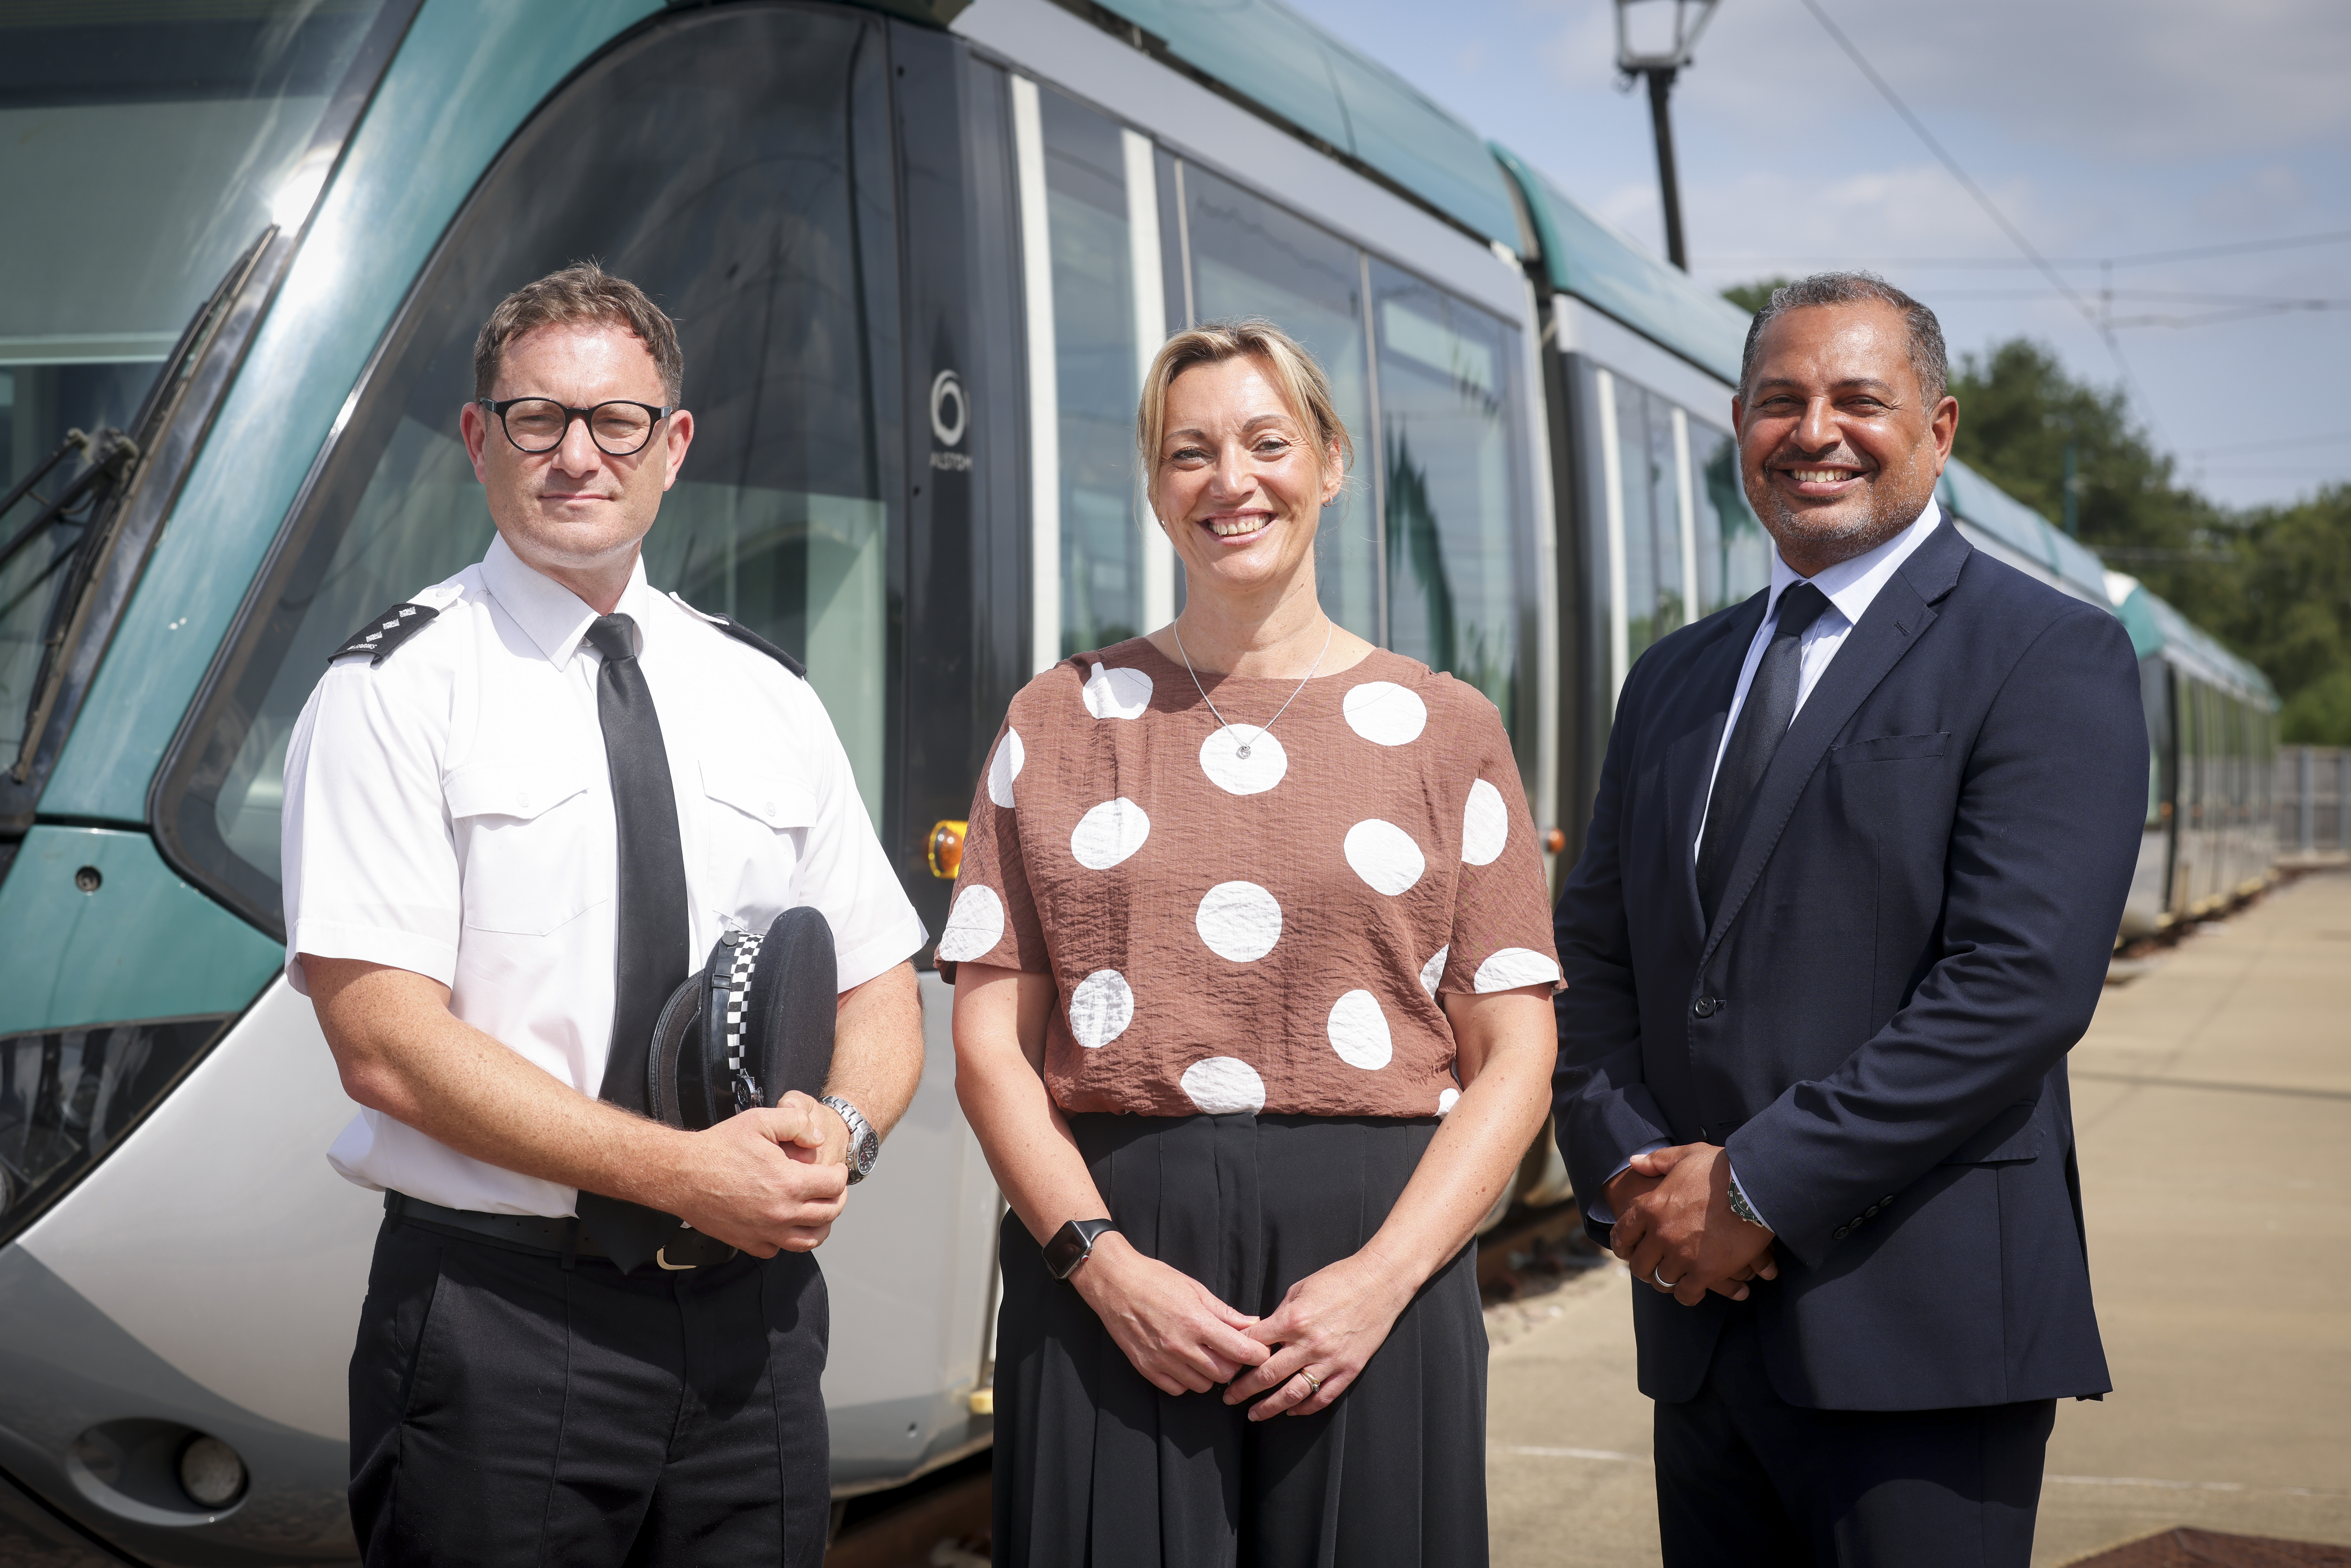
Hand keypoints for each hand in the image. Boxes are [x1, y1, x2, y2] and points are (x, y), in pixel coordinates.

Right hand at [663, 1099, 849, 1255]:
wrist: (682, 1175)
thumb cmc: (717, 1149)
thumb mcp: (760, 1121)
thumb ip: (797, 1124)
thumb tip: (818, 1138)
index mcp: (788, 1183)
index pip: (834, 1185)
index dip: (840, 1173)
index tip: (835, 1169)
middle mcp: (780, 1213)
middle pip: (829, 1214)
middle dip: (837, 1199)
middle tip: (833, 1188)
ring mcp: (764, 1232)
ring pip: (809, 1240)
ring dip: (821, 1226)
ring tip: (819, 1211)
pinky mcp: (747, 1243)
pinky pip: (778, 1250)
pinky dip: (788, 1240)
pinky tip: (786, 1224)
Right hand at [1071, 1234, 1269, 1395]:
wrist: (1114, 1283)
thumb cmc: (1155, 1280)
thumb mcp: (1195, 1289)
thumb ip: (1225, 1312)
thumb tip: (1252, 1324)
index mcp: (1196, 1322)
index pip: (1240, 1351)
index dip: (1257, 1355)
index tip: (1260, 1352)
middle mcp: (1180, 1346)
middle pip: (1224, 1373)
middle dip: (1233, 1365)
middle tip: (1230, 1351)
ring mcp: (1162, 1360)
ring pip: (1202, 1385)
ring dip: (1210, 1374)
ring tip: (1205, 1355)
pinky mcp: (1146, 1368)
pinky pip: (1177, 1389)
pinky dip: (1186, 1380)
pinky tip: (1184, 1363)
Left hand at [1221, 1246, 1416, 1419]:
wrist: (1380, 1281)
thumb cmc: (1337, 1279)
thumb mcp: (1299, 1290)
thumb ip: (1279, 1315)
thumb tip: (1262, 1335)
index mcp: (1293, 1320)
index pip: (1254, 1345)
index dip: (1235, 1357)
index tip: (1224, 1365)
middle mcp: (1309, 1344)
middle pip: (1268, 1375)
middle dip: (1244, 1390)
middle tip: (1228, 1398)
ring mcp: (1330, 1360)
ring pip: (1293, 1394)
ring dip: (1270, 1407)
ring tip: (1254, 1415)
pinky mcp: (1349, 1369)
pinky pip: (1323, 1397)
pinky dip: (1304, 1408)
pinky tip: (1291, 1411)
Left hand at [1609, 1143, 1777, 1305]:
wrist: (1756, 1187)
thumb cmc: (1723, 1169)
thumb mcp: (1686, 1156)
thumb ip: (1657, 1161)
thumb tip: (1633, 1162)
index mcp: (1651, 1207)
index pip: (1622, 1235)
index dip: (1622, 1246)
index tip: (1628, 1251)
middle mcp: (1660, 1234)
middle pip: (1639, 1265)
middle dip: (1644, 1269)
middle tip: (1653, 1269)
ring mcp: (1681, 1255)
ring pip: (1662, 1281)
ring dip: (1667, 1281)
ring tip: (1675, 1278)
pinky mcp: (1705, 1271)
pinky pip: (1686, 1294)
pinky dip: (1687, 1295)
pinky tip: (1693, 1290)